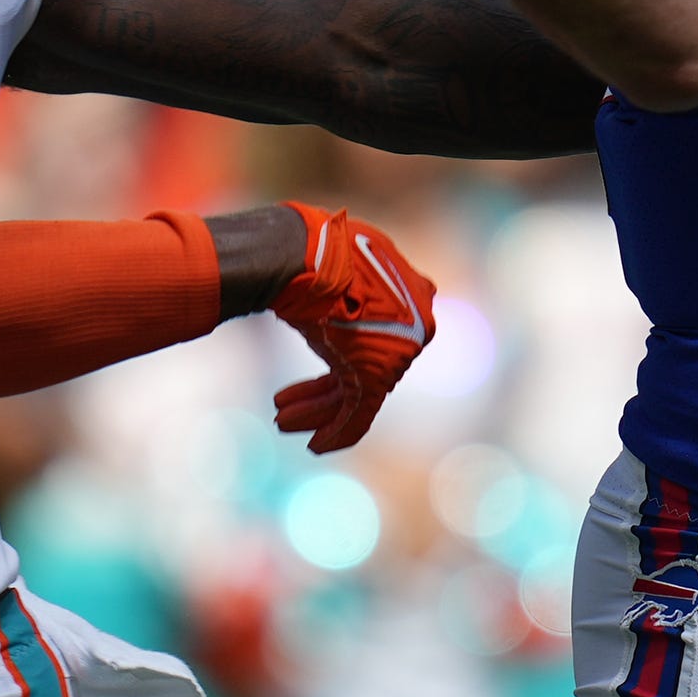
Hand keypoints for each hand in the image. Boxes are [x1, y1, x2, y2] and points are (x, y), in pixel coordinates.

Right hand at [268, 203, 436, 452]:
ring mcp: (396, 353)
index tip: (318, 361)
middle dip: (320, 392)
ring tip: (282, 420)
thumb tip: (334, 268)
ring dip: (318, 411)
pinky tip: (314, 446)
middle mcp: (414, 329)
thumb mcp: (344, 252)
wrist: (306, 254)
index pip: (377, 337)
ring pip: (356, 394)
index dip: (341, 358)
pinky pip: (359, 413)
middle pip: (363, 368)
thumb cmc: (318, 249)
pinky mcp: (375, 375)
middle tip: (284, 406)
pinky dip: (337, 432)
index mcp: (414, 296)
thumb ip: (352, 273)